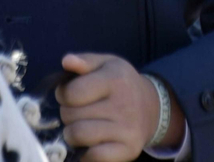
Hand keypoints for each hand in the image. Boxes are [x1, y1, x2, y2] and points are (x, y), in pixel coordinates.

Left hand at [57, 53, 183, 160]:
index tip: (69, 95)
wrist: (150, 107)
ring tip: (80, 126)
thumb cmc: (121, 84)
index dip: (63, 94)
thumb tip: (67, 61)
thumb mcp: (106, 64)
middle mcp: (124, 104)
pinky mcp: (129, 150)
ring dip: (72, 133)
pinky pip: (94, 156)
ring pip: (78, 136)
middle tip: (76, 111)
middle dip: (67, 114)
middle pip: (71, 115)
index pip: (71, 93)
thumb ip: (84, 61)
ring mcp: (127, 129)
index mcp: (115, 79)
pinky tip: (90, 142)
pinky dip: (85, 152)